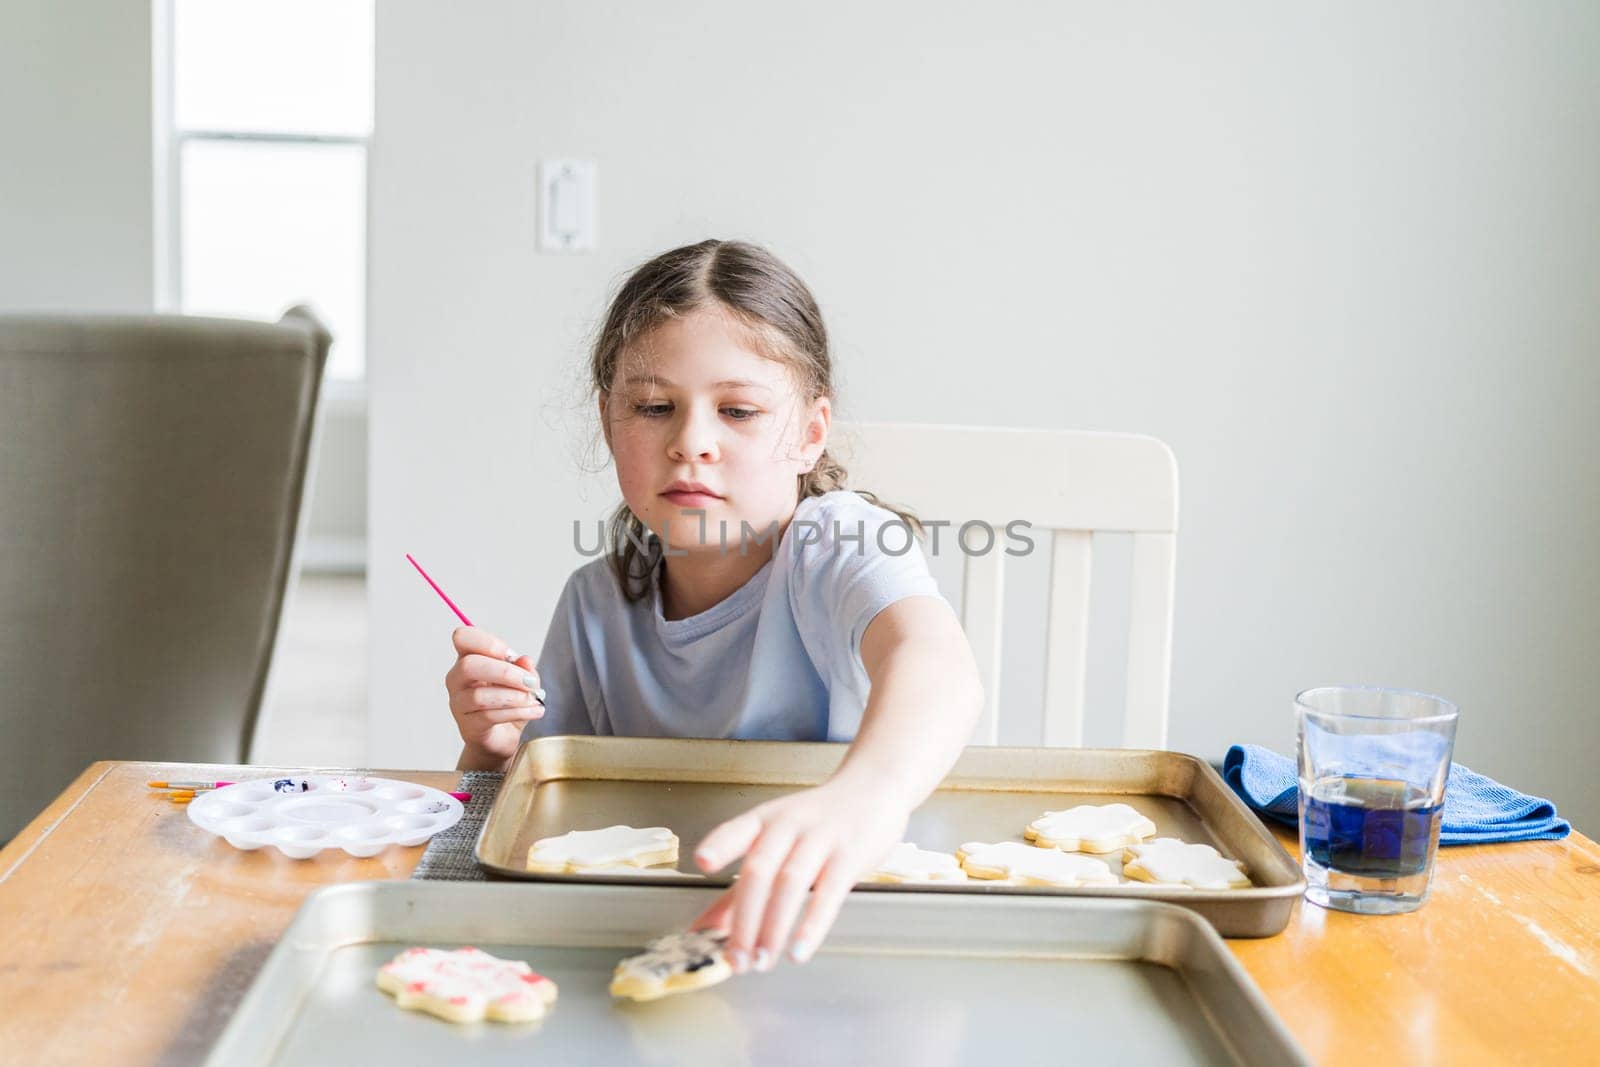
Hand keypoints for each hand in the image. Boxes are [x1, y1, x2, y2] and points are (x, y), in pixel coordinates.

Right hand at [445, 626, 543, 765]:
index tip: (510, 653)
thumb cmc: (509, 702)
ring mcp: (459, 703)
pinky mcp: (468, 726)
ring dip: (514, 697)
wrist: (502, 737)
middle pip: (469, 666)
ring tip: (534, 700)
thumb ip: (524, 669)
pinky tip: (534, 711)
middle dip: (505, 672)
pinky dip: (517, 712)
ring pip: (479, 696)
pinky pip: (489, 716)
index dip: (487, 642)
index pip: (463, 638)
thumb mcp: (522, 681)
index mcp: (469, 658)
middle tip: (529, 682)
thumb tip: (525, 661)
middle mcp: (457, 679)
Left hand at [689, 774, 909, 972]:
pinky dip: (812, 925)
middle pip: (760, 870)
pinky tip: (799, 951)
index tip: (702, 864)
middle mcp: (788, 825)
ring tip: (762, 961)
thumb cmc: (818, 821)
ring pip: (790, 884)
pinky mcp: (850, 855)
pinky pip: (829, 893)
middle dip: (744, 919)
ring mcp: (821, 838)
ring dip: (773, 927)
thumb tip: (703, 929)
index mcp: (764, 820)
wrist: (873, 788)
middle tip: (736, 959)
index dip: (719, 845)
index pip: (737, 830)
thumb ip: (738, 888)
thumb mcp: (775, 842)